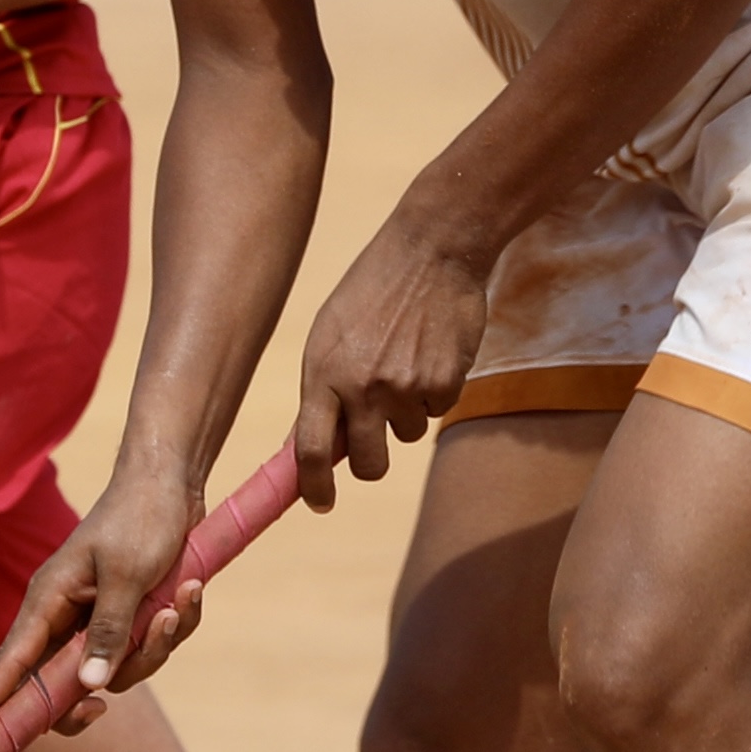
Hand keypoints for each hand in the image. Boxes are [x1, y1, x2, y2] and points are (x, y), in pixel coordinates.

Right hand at [0, 449, 199, 735]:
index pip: (9, 662)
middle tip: (102, 711)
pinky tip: (187, 592)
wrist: (171, 483)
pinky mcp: (128, 617)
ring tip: (175, 604)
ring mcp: (98, 619)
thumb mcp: (126, 574)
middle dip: (90, 696)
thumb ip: (107, 630)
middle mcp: (66, 616)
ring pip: (116, 670)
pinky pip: (146, 647)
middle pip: (62, 685)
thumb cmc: (141, 518)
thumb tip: (87, 686)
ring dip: (153, 646)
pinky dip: (173, 626)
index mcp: (48, 601)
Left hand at [286, 207, 493, 488]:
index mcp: (322, 372)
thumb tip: (305, 447)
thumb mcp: (329, 333)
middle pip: (366, 464)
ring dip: (405, 414)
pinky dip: (434, 392)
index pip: (309, 450)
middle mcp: (361, 386)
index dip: (313, 487)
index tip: (320, 502)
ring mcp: (406, 388)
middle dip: (370, 462)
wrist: (433, 250)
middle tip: (373, 443)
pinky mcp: (445, 384)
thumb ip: (319, 390)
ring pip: (406, 436)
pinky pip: (436, 412)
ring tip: (405, 361)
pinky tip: (430, 351)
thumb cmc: (373, 290)